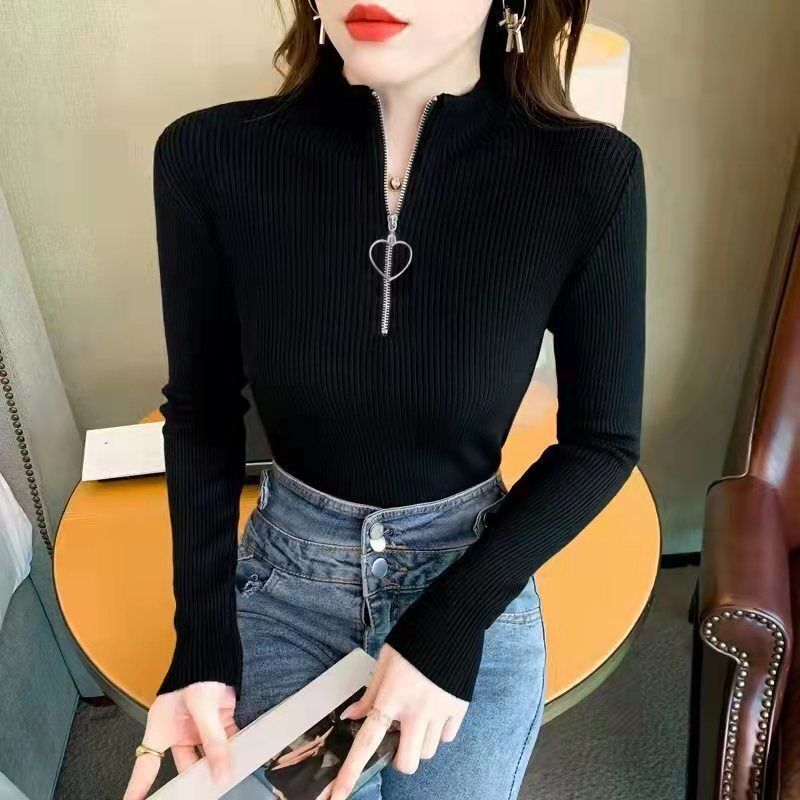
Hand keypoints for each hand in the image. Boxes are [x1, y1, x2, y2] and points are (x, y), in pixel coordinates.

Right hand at [123, 681, 238, 799]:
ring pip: (207, 755)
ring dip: (217, 766)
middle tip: (201, 794)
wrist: (213, 649)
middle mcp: (178, 731)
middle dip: (192, 782)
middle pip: (183, 766)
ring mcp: (199, 727)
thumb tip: (221, 773)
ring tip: (224, 782)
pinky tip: (241, 760)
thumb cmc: (195, 672)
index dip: (138, 789)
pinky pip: (225, 740)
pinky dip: (233, 749)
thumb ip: (212, 740)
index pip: (145, 766)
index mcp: (161, 729)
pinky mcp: (218, 720)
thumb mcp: (200, 707)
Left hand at [315, 644, 468, 799]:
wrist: (453, 619)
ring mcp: (440, 712)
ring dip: (419, 742)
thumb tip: (354, 717)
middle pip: (406, 762)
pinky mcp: (459, 708)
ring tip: (419, 715)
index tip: (336, 799)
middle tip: (398, 739)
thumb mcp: (385, 661)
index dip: (349, 774)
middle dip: (400, 759)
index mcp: (391, 697)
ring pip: (427, 752)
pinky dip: (440, 730)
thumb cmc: (414, 636)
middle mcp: (415, 710)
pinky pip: (447, 737)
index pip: (367, 743)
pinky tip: (437, 708)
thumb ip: (370, 693)